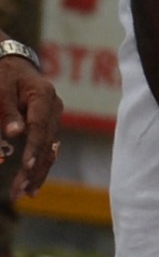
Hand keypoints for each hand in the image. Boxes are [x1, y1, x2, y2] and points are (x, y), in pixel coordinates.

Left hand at [0, 54, 60, 198]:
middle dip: (34, 170)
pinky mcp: (48, 126)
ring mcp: (54, 118)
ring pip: (50, 151)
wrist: (13, 62)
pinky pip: (47, 150)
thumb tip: (15, 134)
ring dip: (37, 174)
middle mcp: (54, 109)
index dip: (34, 148)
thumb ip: (7, 110)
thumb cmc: (3, 73)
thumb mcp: (0, 87)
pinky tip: (32, 184)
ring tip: (25, 194)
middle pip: (47, 144)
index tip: (27, 166)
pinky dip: (39, 167)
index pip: (39, 127)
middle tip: (20, 191)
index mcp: (44, 96)